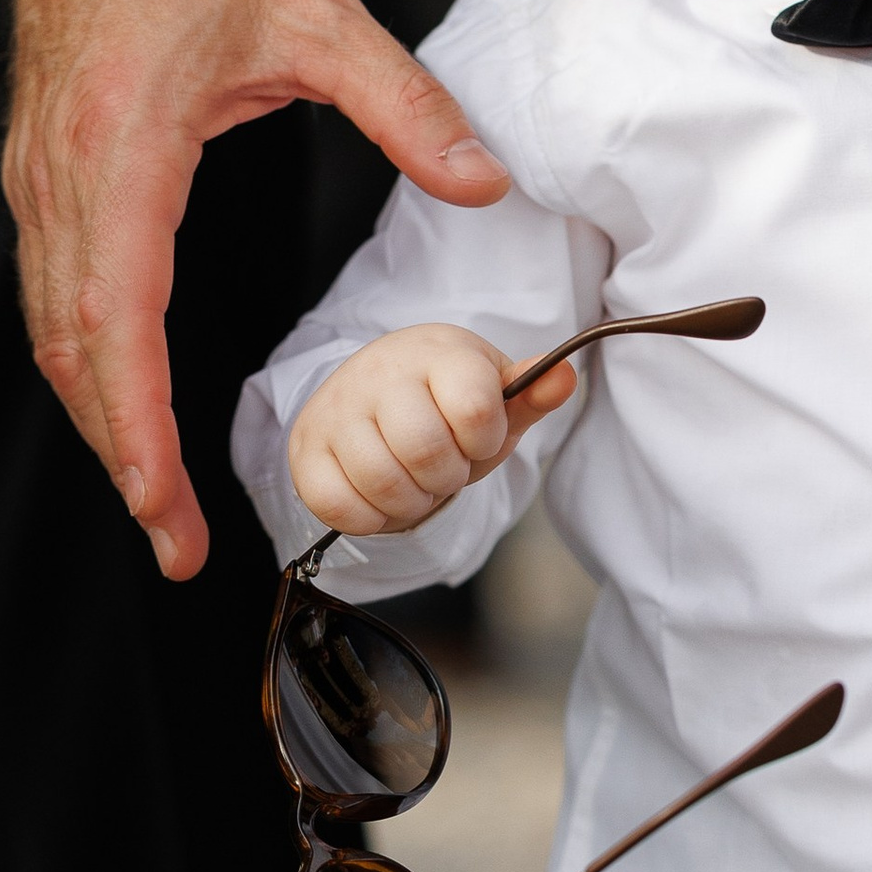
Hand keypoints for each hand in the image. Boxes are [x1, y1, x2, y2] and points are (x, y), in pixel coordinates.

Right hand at [0, 0, 512, 581]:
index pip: (117, 324)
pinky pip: (57, 290)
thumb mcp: (316, 14)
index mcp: (122, 149)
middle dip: (121, 459)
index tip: (165, 506)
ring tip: (153, 499)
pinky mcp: (46, 170)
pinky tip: (126, 400)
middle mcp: (63, 176)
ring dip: (101, 420)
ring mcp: (42, 176)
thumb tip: (484, 181)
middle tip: (173, 544)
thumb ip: (404, 107)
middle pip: (74, 354)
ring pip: (57, 330)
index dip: (137, 430)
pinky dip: (87, 361)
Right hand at [288, 326, 577, 536]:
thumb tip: (565, 376)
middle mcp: (381, 372)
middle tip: (441, 466)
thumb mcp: (492, 398)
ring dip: (410, 501)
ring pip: (382, 483)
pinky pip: (339, 506)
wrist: (375, 393)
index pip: (474, 411)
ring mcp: (337, 409)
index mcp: (439, 353)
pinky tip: (379, 495)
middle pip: (426, 452)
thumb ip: (531, 394)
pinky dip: (369, 517)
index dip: (483, 441)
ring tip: (412, 480)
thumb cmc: (445, 404)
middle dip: (445, 476)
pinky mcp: (306, 448)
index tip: (476, 437)